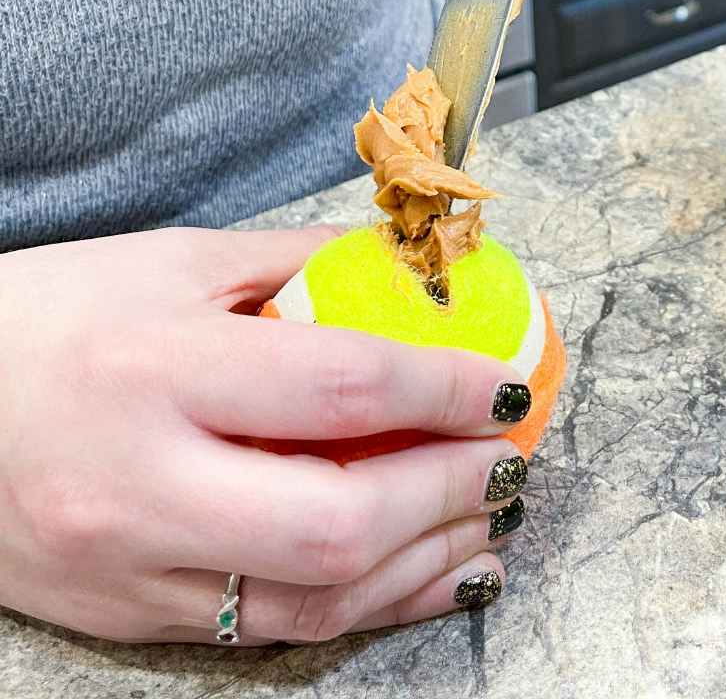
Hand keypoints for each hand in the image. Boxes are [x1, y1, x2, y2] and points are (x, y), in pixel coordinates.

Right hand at [0, 228, 534, 643]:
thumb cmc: (43, 321)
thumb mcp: (169, 263)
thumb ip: (299, 265)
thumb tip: (419, 271)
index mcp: (156, 370)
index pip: (338, 388)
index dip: (444, 388)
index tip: (507, 383)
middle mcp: (143, 481)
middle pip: (336, 518)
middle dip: (450, 492)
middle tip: (511, 460)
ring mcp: (131, 565)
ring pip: (314, 595)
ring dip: (429, 562)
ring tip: (494, 522)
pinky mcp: (128, 615)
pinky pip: (271, 629)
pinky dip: (369, 604)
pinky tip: (431, 574)